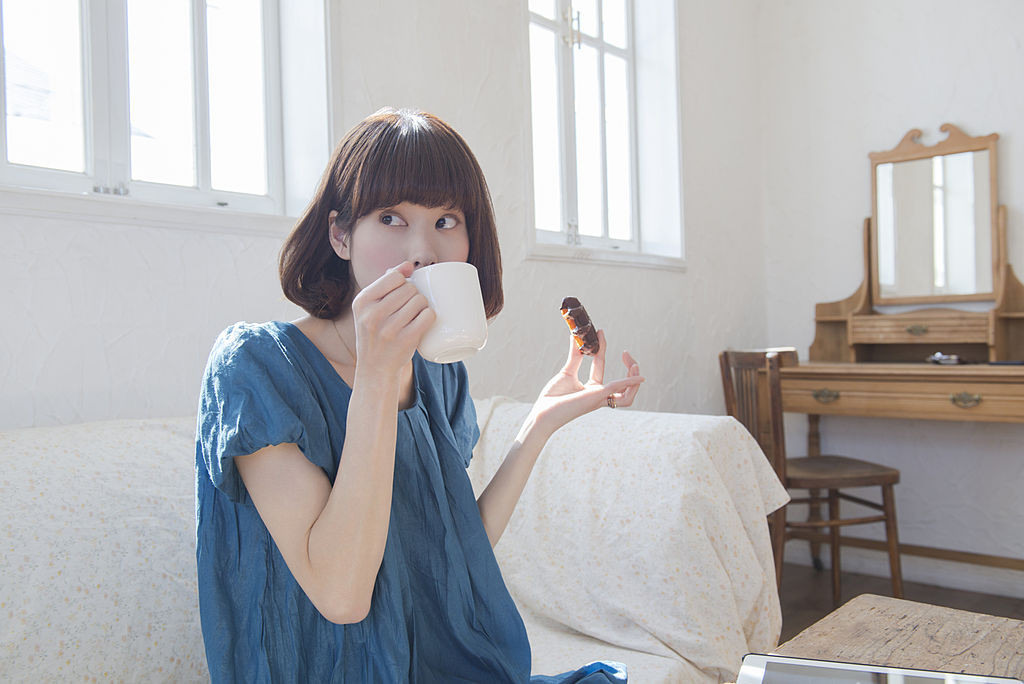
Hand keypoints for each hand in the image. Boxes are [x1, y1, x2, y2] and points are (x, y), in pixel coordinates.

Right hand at [350, 261, 434, 376]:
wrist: (375, 368)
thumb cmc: (376, 332)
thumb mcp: (369, 308)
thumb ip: (385, 284)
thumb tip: (408, 265)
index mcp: (362, 302)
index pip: (394, 277)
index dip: (404, 282)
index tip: (402, 292)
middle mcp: (372, 315)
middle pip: (410, 289)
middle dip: (415, 295)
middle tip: (410, 307)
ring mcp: (389, 329)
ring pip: (420, 301)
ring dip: (423, 306)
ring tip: (416, 315)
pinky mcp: (405, 341)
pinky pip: (427, 316)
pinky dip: (430, 316)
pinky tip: (424, 320)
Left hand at [525, 330, 643, 439]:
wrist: (543, 413)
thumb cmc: (552, 398)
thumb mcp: (567, 371)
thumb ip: (575, 355)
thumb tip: (575, 336)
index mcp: (591, 389)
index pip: (601, 364)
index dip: (602, 347)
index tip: (600, 332)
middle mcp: (598, 394)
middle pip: (623, 385)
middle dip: (629, 369)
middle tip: (626, 353)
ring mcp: (599, 397)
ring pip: (627, 396)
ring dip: (634, 380)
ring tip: (634, 364)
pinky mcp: (596, 396)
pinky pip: (617, 389)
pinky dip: (629, 382)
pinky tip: (639, 377)